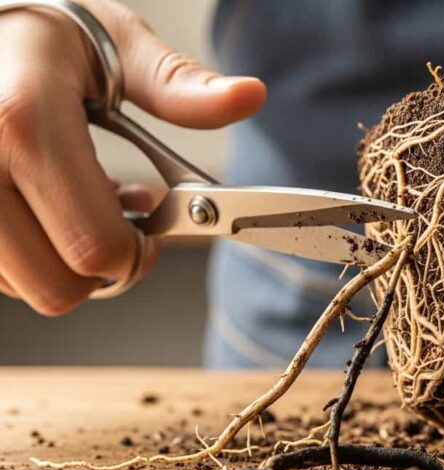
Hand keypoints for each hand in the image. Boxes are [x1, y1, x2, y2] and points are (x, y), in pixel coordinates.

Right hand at [0, 0, 264, 314]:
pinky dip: (24, 254)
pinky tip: (39, 205)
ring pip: (23, 287)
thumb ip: (180, 85)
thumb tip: (248, 96)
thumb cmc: (44, 36)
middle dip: (103, 265)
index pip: (95, 246)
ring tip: (71, 201)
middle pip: (58, 287)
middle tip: (117, 221)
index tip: (149, 225)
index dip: (137, 252)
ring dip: (59, 259)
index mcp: (24, 122)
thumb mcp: (117, 45)